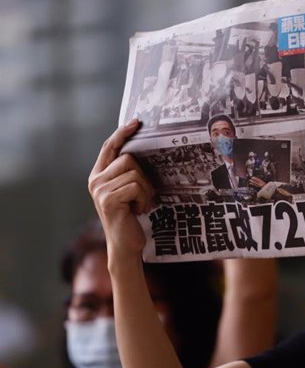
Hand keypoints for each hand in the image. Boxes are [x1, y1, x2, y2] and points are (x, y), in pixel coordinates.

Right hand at [88, 119, 154, 258]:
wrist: (126, 245)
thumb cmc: (131, 217)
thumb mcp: (128, 191)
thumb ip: (127, 172)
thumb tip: (140, 151)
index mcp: (99, 175)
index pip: (109, 147)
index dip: (122, 133)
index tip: (136, 122)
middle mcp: (96, 180)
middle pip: (128, 158)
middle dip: (144, 176)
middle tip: (143, 196)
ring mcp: (100, 190)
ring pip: (135, 173)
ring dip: (146, 190)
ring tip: (140, 205)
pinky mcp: (108, 199)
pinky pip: (136, 186)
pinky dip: (144, 199)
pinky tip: (139, 210)